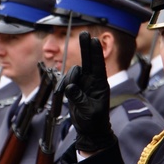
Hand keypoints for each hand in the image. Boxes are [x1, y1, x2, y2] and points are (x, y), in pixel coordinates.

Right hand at [63, 31, 115, 152]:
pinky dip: (64, 85)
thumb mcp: (88, 111)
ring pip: (74, 71)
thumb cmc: (94, 121)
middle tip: (85, 33)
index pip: (98, 65)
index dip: (95, 52)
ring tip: (69, 93)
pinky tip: (64, 94)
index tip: (94, 40)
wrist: (90, 130)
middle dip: (86, 47)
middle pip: (88, 60)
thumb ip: (79, 98)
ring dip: (70, 78)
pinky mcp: (74, 87)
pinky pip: (67, 80)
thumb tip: (70, 87)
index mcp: (100, 84)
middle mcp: (92, 81)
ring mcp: (83, 83)